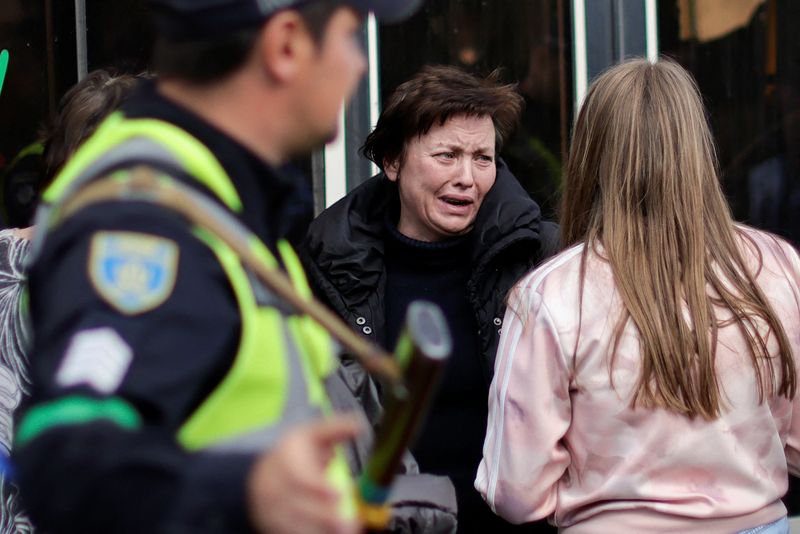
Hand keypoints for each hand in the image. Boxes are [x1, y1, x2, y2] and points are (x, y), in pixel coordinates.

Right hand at [247, 415, 362, 533]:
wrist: (260, 478)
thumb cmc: (294, 456)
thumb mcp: (311, 435)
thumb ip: (336, 430)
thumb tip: (361, 424)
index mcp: (284, 459)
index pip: (298, 475)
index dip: (317, 487)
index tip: (339, 495)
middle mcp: (272, 485)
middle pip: (297, 505)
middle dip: (325, 516)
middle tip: (349, 524)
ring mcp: (269, 508)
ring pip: (293, 524)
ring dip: (320, 530)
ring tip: (345, 531)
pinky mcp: (270, 526)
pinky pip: (289, 533)